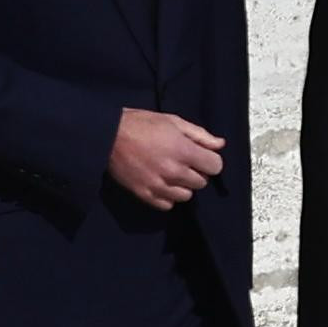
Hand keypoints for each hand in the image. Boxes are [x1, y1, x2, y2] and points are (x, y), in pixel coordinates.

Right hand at [108, 110, 224, 210]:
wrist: (107, 136)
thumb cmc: (141, 124)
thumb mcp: (172, 121)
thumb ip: (199, 134)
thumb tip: (220, 145)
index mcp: (183, 150)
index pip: (215, 166)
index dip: (210, 160)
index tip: (202, 156)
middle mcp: (174, 171)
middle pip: (202, 182)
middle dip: (197, 172)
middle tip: (184, 161)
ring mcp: (159, 186)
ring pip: (186, 196)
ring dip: (183, 186)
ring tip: (171, 173)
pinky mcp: (145, 195)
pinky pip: (168, 205)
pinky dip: (168, 196)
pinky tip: (161, 183)